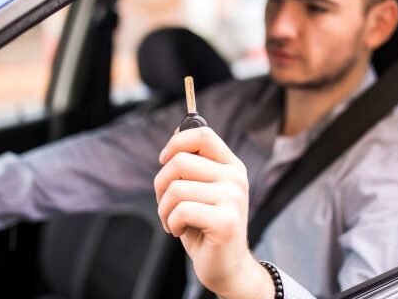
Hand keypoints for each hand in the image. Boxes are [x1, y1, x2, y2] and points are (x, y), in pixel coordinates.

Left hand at [154, 127, 272, 298]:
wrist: (226, 265)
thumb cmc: (206, 226)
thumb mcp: (198, 189)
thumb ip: (192, 162)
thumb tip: (177, 132)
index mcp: (231, 165)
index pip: (203, 135)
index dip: (176, 143)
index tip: (164, 160)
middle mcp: (236, 178)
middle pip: (180, 161)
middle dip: (161, 184)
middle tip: (166, 203)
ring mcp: (233, 198)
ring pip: (176, 188)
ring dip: (164, 209)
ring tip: (173, 220)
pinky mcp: (225, 221)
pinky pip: (181, 210)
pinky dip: (171, 223)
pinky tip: (179, 230)